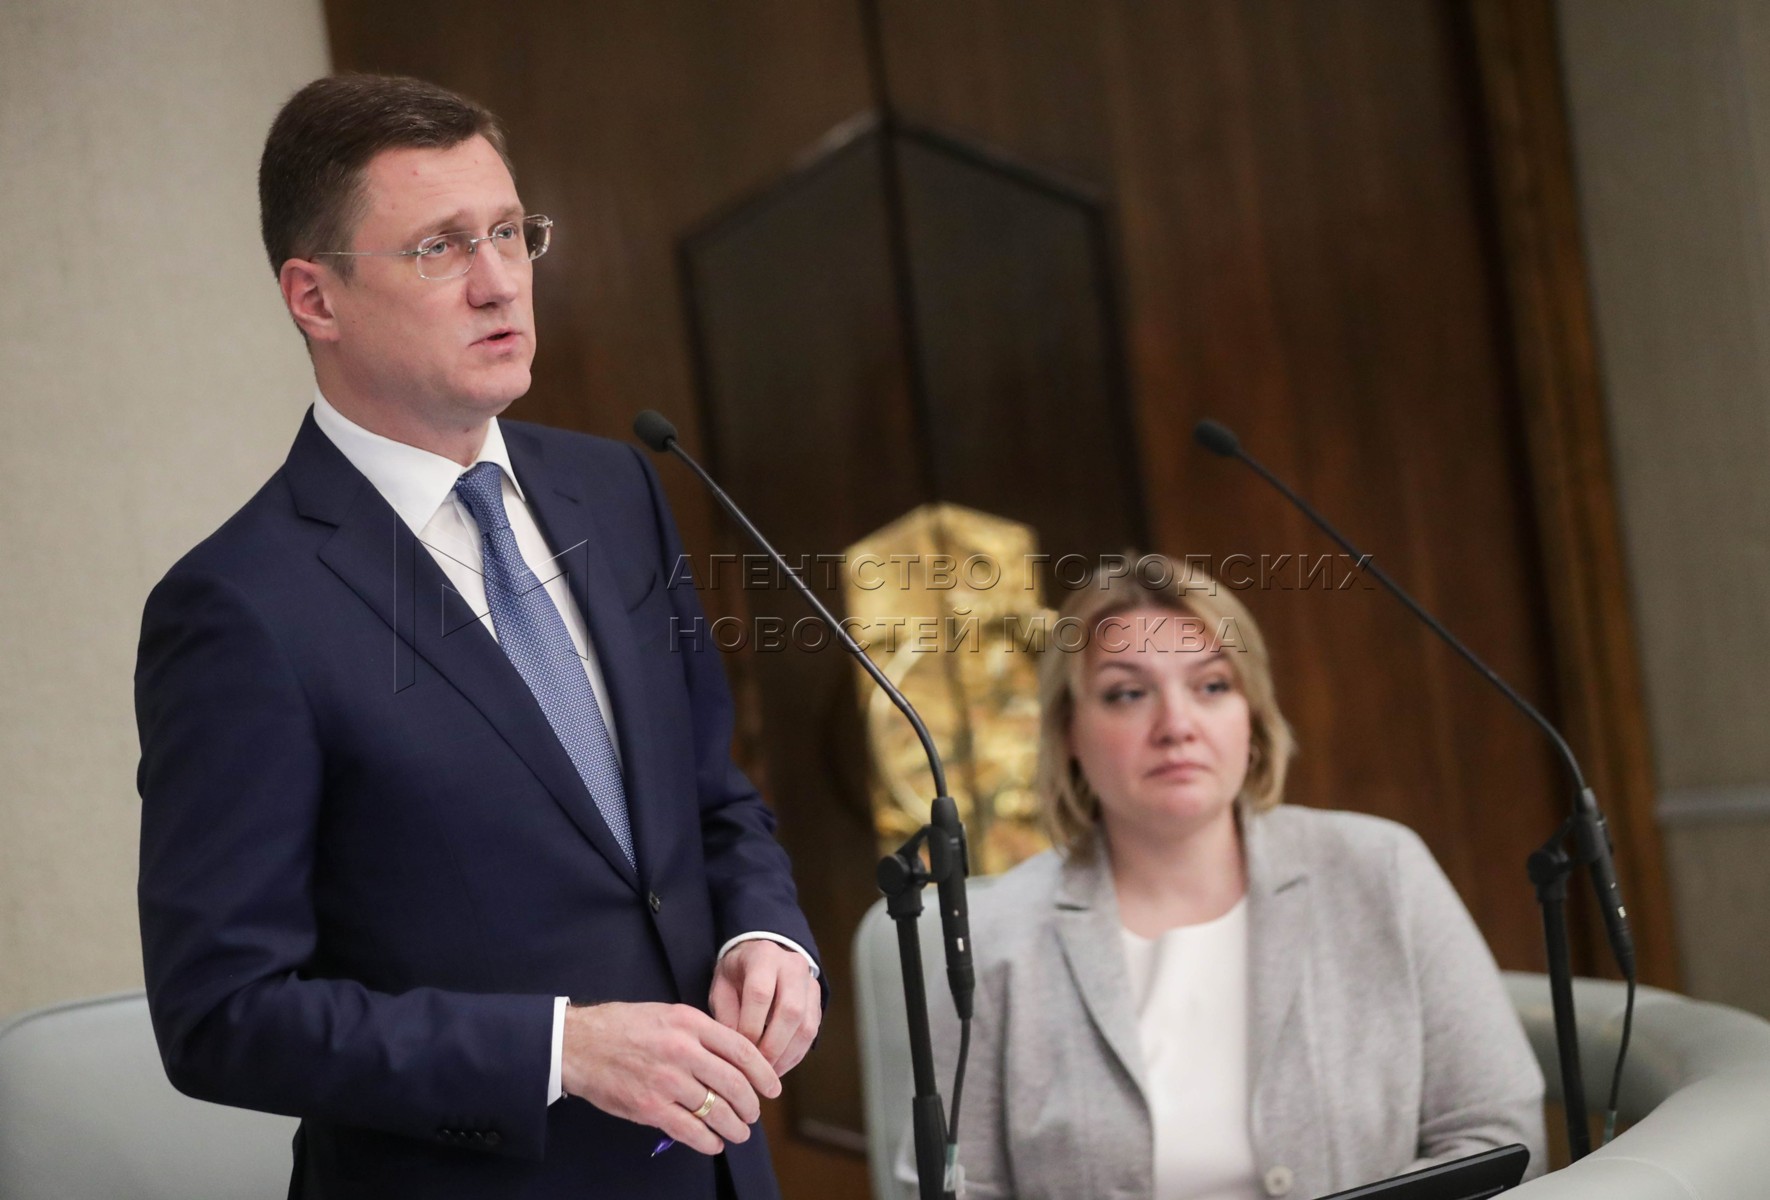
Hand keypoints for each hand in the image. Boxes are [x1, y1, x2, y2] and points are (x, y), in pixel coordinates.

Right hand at [561, 1001, 779, 1155]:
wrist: (579, 1043)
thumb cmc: (623, 1026)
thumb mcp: (668, 1014)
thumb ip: (701, 1033)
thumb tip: (733, 1058)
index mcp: (691, 1023)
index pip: (742, 1050)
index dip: (764, 1073)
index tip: (773, 1086)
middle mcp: (683, 1051)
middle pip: (735, 1084)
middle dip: (751, 1104)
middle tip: (754, 1113)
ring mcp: (666, 1081)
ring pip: (716, 1111)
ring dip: (734, 1127)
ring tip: (739, 1133)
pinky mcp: (649, 1107)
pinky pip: (690, 1131)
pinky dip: (708, 1142)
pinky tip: (714, 1143)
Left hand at [708, 940, 821, 1074]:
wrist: (760, 955)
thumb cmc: (736, 975)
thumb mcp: (721, 987)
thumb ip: (726, 1015)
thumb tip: (736, 1050)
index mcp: (764, 956)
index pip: (761, 993)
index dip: (750, 1026)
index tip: (738, 1051)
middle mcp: (793, 965)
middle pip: (790, 1011)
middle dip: (772, 1046)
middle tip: (756, 1069)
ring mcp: (809, 982)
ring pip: (806, 1025)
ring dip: (786, 1055)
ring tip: (767, 1073)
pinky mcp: (818, 1000)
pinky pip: (812, 1032)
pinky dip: (796, 1054)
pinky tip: (779, 1067)